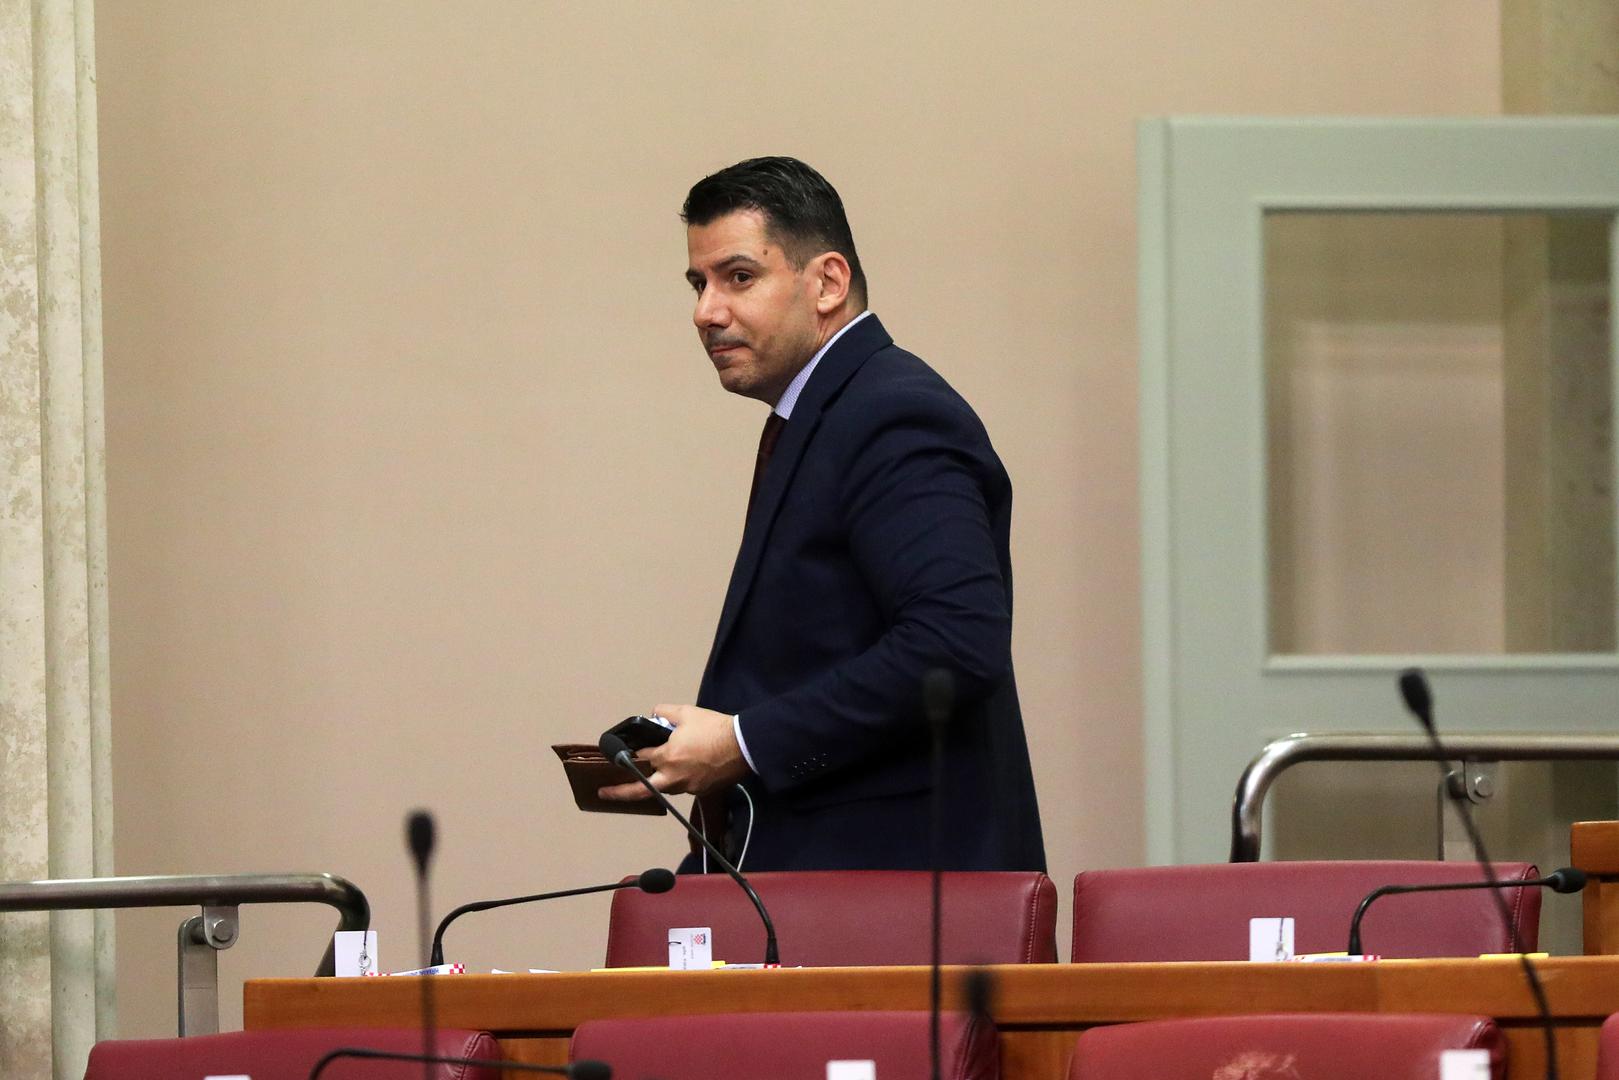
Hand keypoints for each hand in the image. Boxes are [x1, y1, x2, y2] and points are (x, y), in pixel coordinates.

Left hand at [597, 704, 749, 800]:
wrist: (744, 745)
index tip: (625, 752)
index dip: (635, 752)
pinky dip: (680, 778)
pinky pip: (683, 786)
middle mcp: (672, 776)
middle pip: (641, 788)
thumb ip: (664, 712)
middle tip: (603, 793)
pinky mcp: (700, 791)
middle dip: (620, 792)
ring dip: (658, 780)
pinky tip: (689, 768)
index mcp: (666, 757)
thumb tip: (654, 714)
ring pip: (664, 786)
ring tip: (658, 772)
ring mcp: (687, 787)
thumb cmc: (714, 728)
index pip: (640, 757)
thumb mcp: (686, 712)